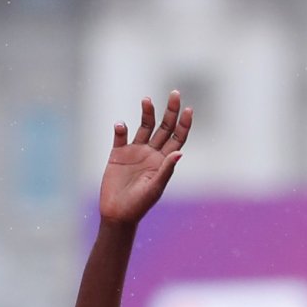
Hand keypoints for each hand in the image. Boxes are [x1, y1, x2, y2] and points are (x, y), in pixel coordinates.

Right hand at [98, 92, 192, 224]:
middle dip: (170, 110)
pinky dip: (121, 128)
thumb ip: (166, 170)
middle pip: (164, 127)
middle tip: (175, 93)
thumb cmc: (139, 205)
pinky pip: (121, 136)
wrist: (117, 213)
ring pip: (144, 127)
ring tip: (147, 100)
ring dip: (147, 113)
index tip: (189, 109)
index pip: (177, 138)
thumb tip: (180, 152)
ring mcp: (135, 151)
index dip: (184, 124)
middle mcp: (152, 153)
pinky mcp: (118, 153)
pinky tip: (121, 125)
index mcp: (164, 161)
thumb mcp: (155, 188)